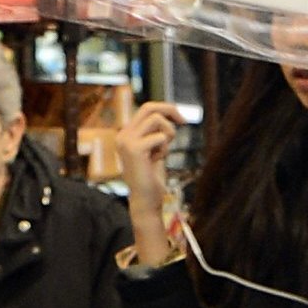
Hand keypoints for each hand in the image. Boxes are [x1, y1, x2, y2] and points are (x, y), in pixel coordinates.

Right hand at [114, 102, 186, 256]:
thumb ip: (157, 132)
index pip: (146, 109)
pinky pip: (160, 137)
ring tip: (164, 151)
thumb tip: (170, 113)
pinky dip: (165, 148)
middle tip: (184, 121)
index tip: (181, 119)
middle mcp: (123, 135)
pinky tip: (158, 160)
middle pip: (149, 107)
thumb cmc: (152, 178)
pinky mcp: (134, 149)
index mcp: (125, 134)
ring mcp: (126, 141)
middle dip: (170, 110)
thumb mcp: (155, 149)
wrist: (146, 200)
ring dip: (168, 133)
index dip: (165, 109)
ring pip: (156, 119)